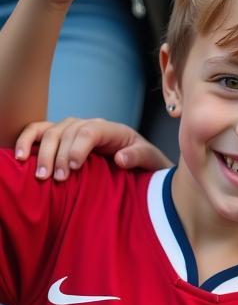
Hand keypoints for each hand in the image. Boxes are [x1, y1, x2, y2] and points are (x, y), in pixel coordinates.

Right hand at [15, 117, 171, 179]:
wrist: (143, 165)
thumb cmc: (146, 164)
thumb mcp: (151, 160)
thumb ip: (139, 156)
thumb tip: (121, 158)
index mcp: (113, 129)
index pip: (90, 131)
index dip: (78, 147)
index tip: (73, 167)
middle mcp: (90, 125)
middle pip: (67, 132)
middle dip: (58, 155)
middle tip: (55, 179)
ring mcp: (74, 129)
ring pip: (51, 132)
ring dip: (42, 152)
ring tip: (41, 176)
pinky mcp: (62, 137)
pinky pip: (39, 132)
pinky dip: (26, 140)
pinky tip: (19, 156)